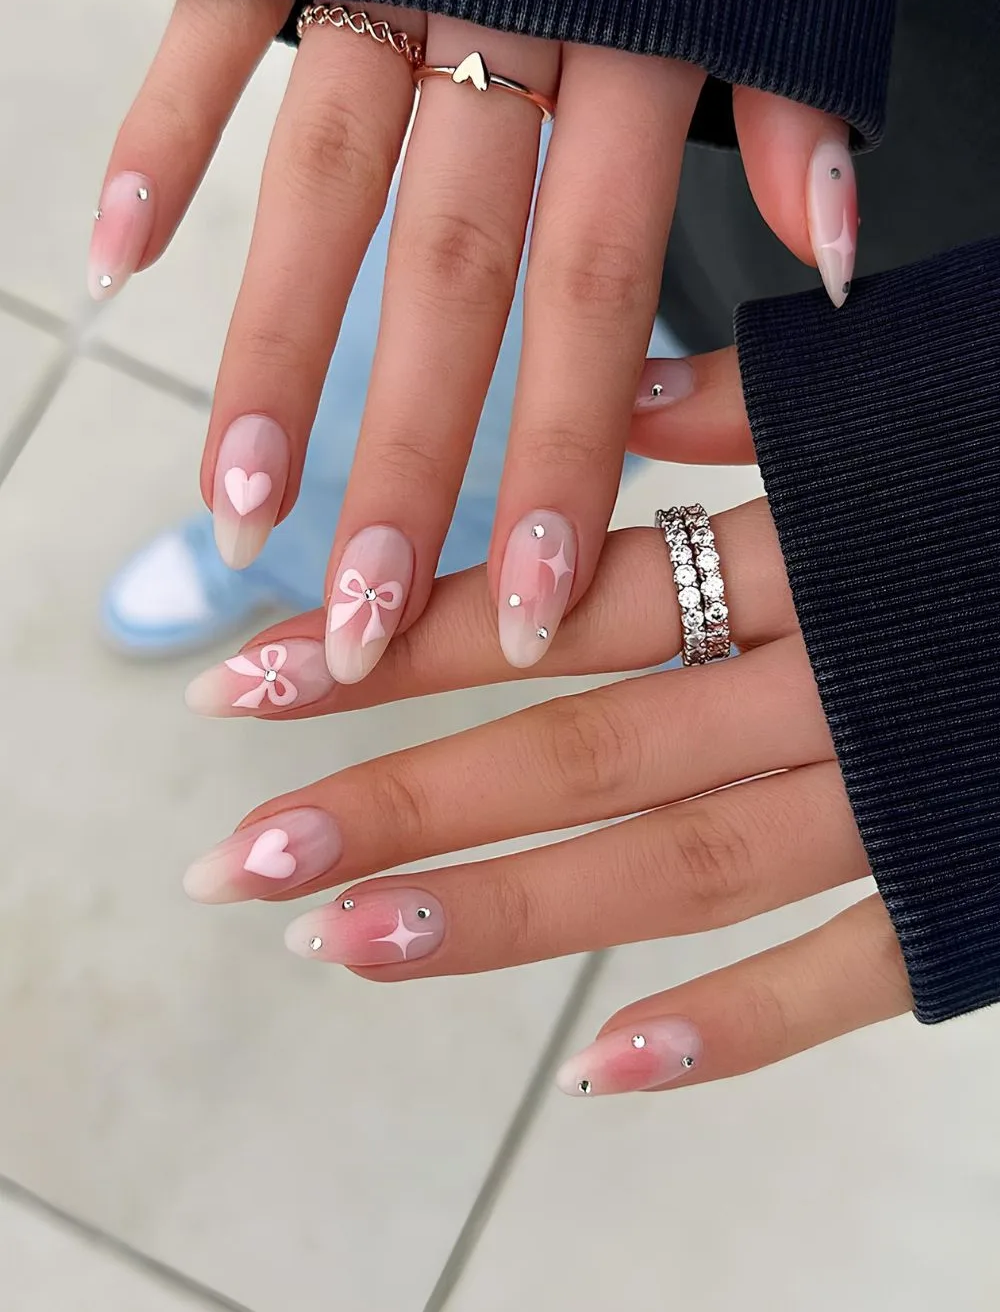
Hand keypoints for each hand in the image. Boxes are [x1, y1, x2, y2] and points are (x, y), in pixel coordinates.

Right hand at [92, 0, 857, 681]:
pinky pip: (218, 30)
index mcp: (638, 48)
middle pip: (450, 279)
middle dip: (407, 457)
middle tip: (364, 617)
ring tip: (234, 502)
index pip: (594, 298)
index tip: (519, 603)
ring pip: (322, 182)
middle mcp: (509, 25)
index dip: (554, 456)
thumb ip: (795, 106)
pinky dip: (159, 135)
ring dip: (273, 347)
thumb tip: (833, 257)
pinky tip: (112, 256)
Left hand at [180, 349, 909, 1096]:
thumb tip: (616, 393)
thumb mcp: (913, 382)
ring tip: (346, 948)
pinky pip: (857, 972)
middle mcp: (835, 673)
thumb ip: (763, 403)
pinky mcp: (983, 873)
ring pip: (676, 866)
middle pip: (582, 747)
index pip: (562, 595)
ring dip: (506, 917)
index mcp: (812, 539)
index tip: (246, 672)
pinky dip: (738, 1028)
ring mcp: (907, 786)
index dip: (401, 636)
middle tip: (237, 857)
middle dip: (402, 799)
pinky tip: (608, 1073)